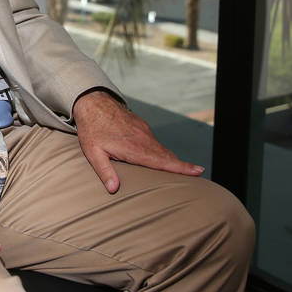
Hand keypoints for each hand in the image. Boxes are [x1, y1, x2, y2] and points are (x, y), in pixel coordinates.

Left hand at [73, 89, 203, 192]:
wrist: (94, 103)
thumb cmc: (92, 129)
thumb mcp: (93, 153)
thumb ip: (105, 171)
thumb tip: (113, 189)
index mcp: (135, 148)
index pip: (163, 161)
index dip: (182, 167)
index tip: (199, 171)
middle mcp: (144, 139)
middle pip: (168, 156)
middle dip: (183, 166)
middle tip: (197, 174)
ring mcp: (145, 131)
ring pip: (162, 149)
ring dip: (172, 159)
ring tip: (183, 170)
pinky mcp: (142, 127)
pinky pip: (156, 142)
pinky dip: (162, 151)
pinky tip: (162, 158)